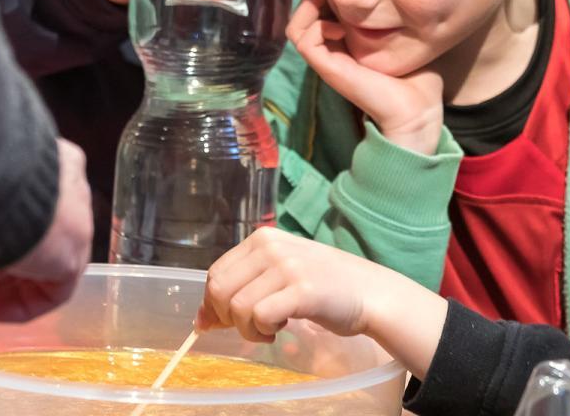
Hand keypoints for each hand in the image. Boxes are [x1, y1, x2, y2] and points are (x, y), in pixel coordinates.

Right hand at [0, 138, 93, 321]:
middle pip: (48, 234)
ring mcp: (78, 222)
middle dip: (13, 263)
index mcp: (55, 162)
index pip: (41, 204)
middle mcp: (72, 188)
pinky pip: (54, 287)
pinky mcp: (72, 255)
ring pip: (52, 261)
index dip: (11, 232)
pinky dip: (24, 304)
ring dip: (16, 287)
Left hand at [195, 227, 445, 378]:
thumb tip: (199, 320)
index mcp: (262, 238)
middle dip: (229, 319)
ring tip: (271, 328)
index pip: (216, 274)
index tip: (233, 320)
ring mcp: (288, 266)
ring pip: (238, 307)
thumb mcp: (277, 278)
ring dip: (249, 329)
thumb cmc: (323, 285)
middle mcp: (272, 246)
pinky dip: (264, 331)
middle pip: (220, 291)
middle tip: (254, 326)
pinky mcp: (302, 289)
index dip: (216, 304)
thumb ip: (241, 289)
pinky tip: (280, 329)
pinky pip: (261, 317)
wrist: (370, 291)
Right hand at [286, 0, 443, 153]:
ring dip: (310, 5)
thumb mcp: (406, 36)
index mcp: (349, 44)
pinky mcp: (326, 67)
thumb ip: (396, 16)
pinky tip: (341, 26)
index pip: (324, 9)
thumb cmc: (418, 76)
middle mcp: (334, 50)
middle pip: (307, 13)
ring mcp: (328, 60)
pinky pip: (301, 38)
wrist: (417, 109)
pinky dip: (316, 24)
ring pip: (297, 25)